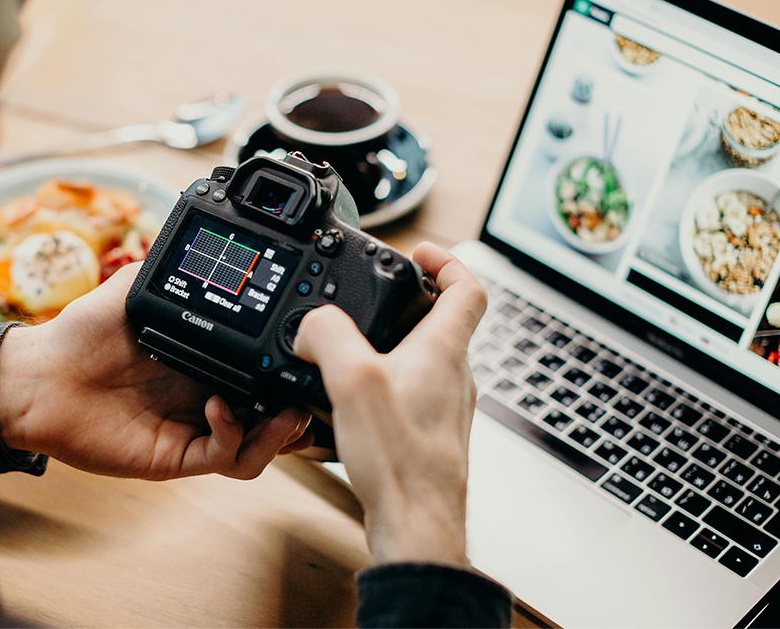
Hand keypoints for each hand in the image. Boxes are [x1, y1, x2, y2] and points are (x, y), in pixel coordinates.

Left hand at [0, 263, 311, 480]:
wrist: (38, 377)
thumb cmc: (80, 334)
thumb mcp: (136, 289)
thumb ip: (175, 268)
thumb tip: (206, 238)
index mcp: (206, 360)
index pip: (262, 370)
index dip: (290, 369)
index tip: (309, 352)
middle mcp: (207, 397)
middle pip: (272, 415)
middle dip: (301, 411)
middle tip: (314, 391)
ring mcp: (194, 429)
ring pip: (257, 447)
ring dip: (280, 435)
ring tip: (288, 414)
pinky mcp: (177, 455)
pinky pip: (222, 456)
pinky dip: (234, 436)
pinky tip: (222, 408)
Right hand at [293, 242, 485, 565]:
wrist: (416, 527)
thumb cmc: (401, 462)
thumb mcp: (353, 382)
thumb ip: (328, 336)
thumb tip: (312, 324)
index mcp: (444, 351)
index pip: (467, 287)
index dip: (446, 260)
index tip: (419, 252)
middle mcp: (454, 376)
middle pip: (445, 322)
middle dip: (408, 302)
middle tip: (374, 297)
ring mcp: (445, 408)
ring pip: (427, 360)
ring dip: (394, 344)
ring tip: (354, 350)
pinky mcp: (429, 435)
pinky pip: (412, 394)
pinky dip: (386, 384)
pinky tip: (352, 404)